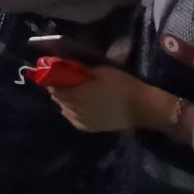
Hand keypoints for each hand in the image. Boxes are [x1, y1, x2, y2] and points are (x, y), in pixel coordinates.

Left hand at [50, 66, 173, 132]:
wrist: (141, 107)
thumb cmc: (121, 85)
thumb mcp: (101, 71)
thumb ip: (81, 70)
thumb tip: (66, 65)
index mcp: (77, 94)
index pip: (55, 88)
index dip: (52, 80)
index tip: (54, 74)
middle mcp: (75, 109)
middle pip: (59, 99)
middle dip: (59, 90)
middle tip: (65, 82)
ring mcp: (82, 120)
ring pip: (65, 109)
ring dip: (65, 101)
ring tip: (74, 93)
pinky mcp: (89, 128)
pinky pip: (73, 119)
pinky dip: (72, 112)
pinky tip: (78, 106)